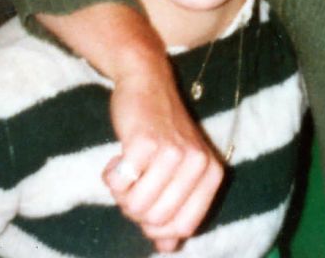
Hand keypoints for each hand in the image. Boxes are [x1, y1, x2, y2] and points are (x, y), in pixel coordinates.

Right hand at [102, 66, 224, 251]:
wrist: (147, 83)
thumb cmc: (161, 132)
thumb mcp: (179, 169)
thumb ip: (176, 208)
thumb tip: (167, 246)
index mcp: (212, 174)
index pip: (185, 227)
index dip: (159, 227)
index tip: (148, 207)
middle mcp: (199, 164)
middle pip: (157, 220)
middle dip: (136, 210)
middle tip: (134, 184)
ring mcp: (173, 153)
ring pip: (137, 207)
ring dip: (122, 194)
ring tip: (127, 171)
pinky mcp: (145, 144)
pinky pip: (121, 185)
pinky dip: (111, 178)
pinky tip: (117, 160)